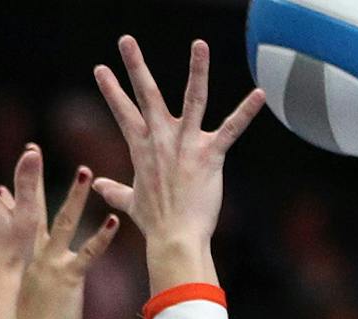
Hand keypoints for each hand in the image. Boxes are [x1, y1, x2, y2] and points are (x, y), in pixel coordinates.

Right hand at [16, 168, 120, 318]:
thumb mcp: (4, 296)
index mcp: (14, 256)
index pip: (7, 216)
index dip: (6, 192)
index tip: (6, 168)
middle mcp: (29, 253)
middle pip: (30, 208)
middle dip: (30, 178)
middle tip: (32, 149)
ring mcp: (50, 262)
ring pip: (64, 222)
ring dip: (75, 196)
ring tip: (85, 171)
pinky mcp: (70, 277)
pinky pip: (89, 252)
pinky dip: (102, 236)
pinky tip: (114, 221)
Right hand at [92, 37, 263, 286]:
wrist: (175, 238)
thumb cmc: (156, 224)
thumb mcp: (132, 203)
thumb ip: (116, 191)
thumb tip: (97, 186)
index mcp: (142, 148)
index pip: (122, 112)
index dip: (111, 90)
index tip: (101, 69)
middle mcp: (161, 140)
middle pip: (146, 95)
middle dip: (135, 66)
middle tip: (126, 40)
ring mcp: (186, 145)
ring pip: (192, 99)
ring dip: (197, 70)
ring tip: (198, 44)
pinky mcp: (209, 155)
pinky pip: (231, 129)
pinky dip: (246, 112)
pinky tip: (260, 94)